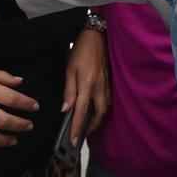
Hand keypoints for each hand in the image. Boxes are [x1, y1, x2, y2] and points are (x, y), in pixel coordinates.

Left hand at [62, 28, 109, 145]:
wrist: (98, 36)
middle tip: (81, 134)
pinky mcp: (109, 81)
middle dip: (91, 127)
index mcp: (88, 85)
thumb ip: (69, 91)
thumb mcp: (70, 69)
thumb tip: (66, 110)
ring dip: (97, 119)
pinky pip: (107, 100)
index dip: (77, 128)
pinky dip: (101, 109)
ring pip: (105, 108)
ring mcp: (107, 85)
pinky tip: (95, 109)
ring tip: (87, 125)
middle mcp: (100, 88)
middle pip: (99, 114)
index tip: (73, 141)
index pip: (82, 112)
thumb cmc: (81, 51)